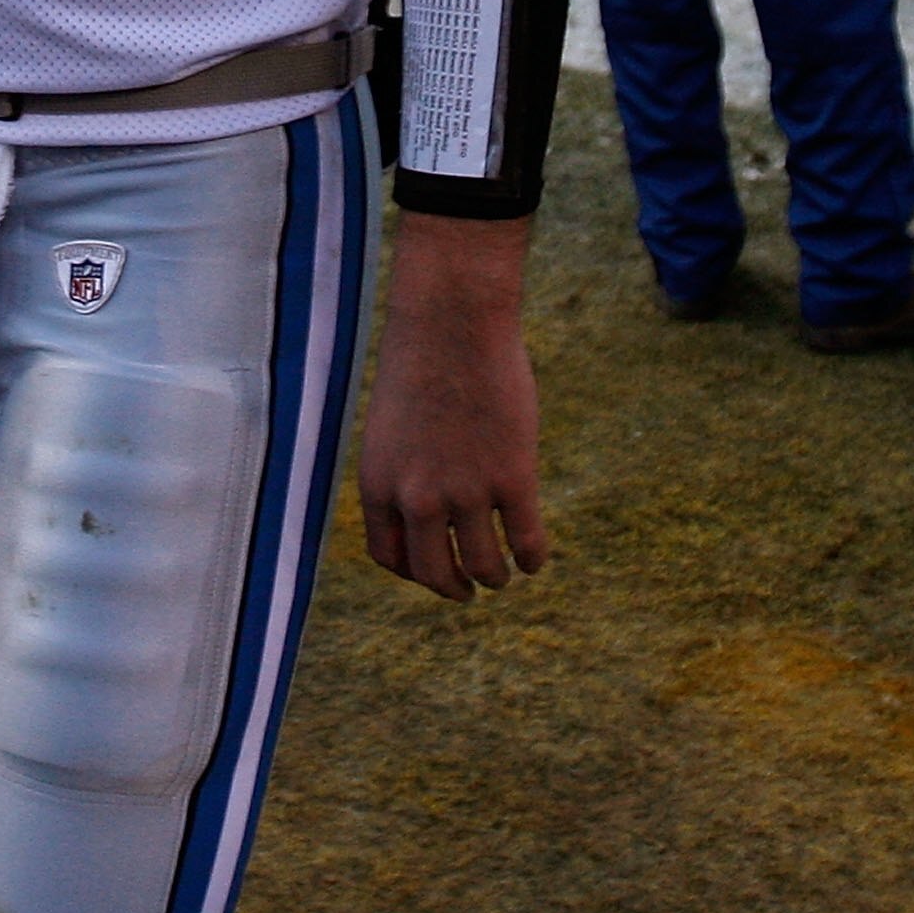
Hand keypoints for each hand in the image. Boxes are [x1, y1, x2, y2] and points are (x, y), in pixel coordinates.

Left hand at [358, 213, 548, 599]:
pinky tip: (535, 558)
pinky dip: (532, 559)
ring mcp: (466, 491)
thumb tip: (433, 514)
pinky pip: (526, 543)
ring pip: (484, 566)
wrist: (453, 320)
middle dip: (453, 589)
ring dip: (495, 576)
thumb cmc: (421, 360)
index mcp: (378, 483)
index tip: (433, 569)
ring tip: (503, 573)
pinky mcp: (513, 478)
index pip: (389, 556)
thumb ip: (405, 470)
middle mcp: (416, 497)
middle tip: (467, 592)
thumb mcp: (393, 425)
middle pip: (434, 573)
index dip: (413, 571)